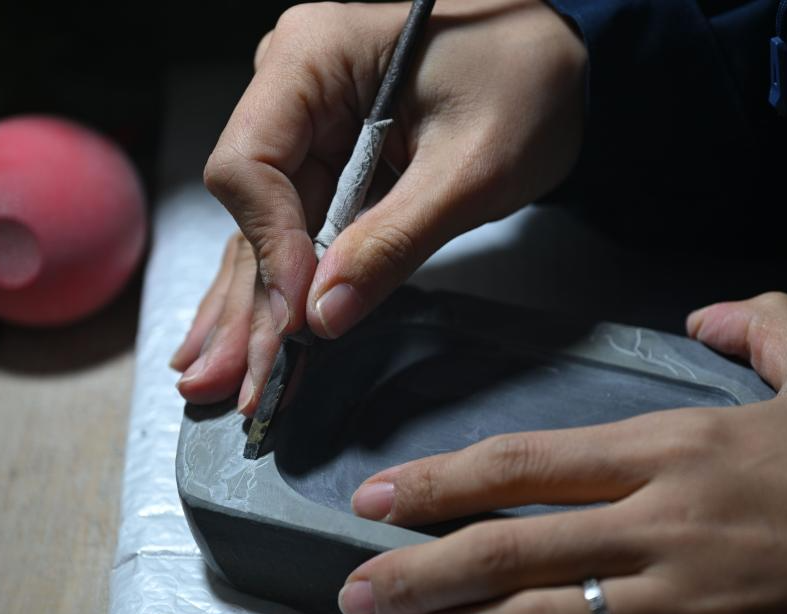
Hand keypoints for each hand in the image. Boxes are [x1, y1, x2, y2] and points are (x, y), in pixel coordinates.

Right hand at [173, 0, 586, 411]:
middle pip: (252, 210)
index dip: (270, 247)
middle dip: (255, 302)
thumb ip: (395, 240)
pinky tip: (239, 337)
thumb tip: (323, 315)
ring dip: (255, 309)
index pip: (251, 165)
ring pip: (265, 231)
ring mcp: (304, 126)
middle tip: (247, 383)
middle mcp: (290, 88)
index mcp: (311, 57)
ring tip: (228, 382)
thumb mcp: (471, 168)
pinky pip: (294, 232)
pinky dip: (280, 289)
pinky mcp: (326, 160)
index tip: (300, 313)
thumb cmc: (526, 82)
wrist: (558, 60)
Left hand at [339, 293, 786, 613]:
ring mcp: (678, 589)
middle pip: (515, 542)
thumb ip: (760, 327)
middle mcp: (658, 515)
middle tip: (358, 586)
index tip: (382, 496)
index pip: (528, 462)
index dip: (445, 481)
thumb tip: (707, 314)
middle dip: (425, 566)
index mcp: (672, 444)